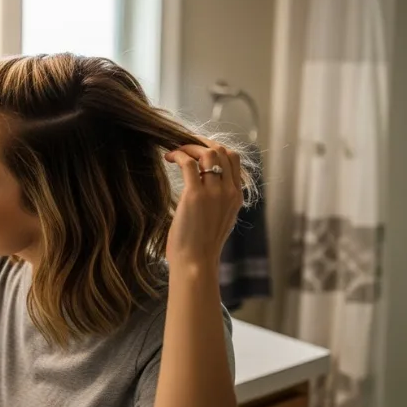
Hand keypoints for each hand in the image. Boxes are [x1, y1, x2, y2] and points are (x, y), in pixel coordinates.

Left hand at [164, 136, 242, 271]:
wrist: (196, 263)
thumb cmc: (201, 245)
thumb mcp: (220, 219)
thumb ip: (219, 201)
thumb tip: (206, 184)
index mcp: (236, 197)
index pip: (234, 158)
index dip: (216, 148)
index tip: (199, 148)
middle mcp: (229, 192)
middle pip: (222, 150)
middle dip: (202, 143)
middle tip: (185, 145)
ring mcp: (214, 193)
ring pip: (208, 153)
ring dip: (189, 147)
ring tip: (176, 151)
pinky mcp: (195, 196)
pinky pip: (189, 163)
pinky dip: (178, 155)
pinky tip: (169, 158)